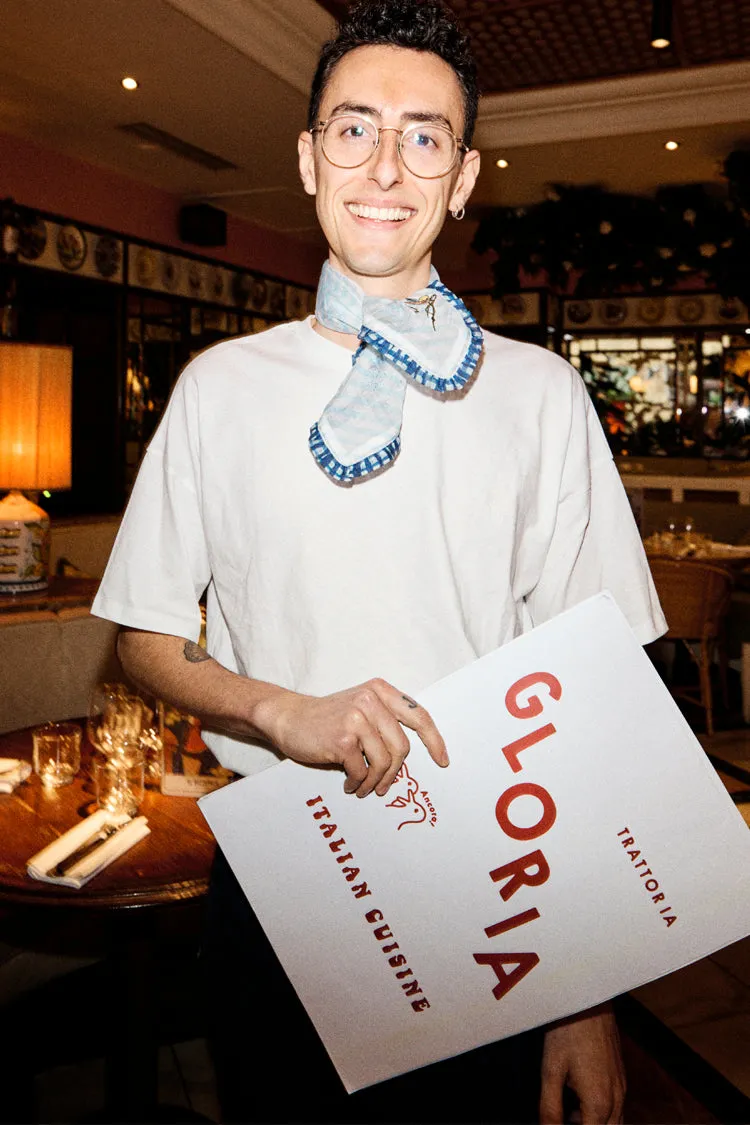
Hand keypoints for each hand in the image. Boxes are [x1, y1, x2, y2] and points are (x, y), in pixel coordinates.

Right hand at [254, 678, 447, 797]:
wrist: (288, 717)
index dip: (435, 740)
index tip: (443, 760)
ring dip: (376, 782)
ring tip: (364, 787)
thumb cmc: (327, 718)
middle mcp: (371, 700)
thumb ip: (386, 720)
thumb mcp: (361, 707)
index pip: (419, 715)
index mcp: (380, 691)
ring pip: (385, 762)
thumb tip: (413, 753)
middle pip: (403, 747)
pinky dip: (358, 783)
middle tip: (385, 786)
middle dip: (395, 772)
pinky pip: (363, 771)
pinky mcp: (342, 738)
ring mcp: (356, 718)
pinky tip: (349, 784)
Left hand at [540, 1004, 625, 1123]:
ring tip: (568, 1113)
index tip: (559, 1122)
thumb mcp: (551, 1071)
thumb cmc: (568, 1031)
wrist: (588, 999)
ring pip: (615, 1121)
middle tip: (566, 1117)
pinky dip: (600, 1112)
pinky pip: (616, 1106)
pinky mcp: (620, 1074)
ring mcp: (621, 1085)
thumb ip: (549, 1108)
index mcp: (599, 1103)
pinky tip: (577, 1099)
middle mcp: (617, 1098)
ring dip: (594, 1123)